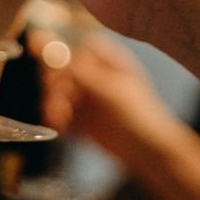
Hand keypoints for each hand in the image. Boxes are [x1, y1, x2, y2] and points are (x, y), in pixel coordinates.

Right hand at [35, 34, 175, 160]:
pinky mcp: (82, 120)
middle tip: (57, 95)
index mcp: (109, 62)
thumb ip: (78, 71)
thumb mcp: (109, 90)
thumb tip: (51, 47)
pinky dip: (58, 118)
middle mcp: (97, 78)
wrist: (148, 152)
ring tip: (59, 114)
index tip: (54, 69)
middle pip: (65, 71)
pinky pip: (63, 114)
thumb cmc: (138, 115)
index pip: (79, 51)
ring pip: (61, 94)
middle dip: (56, 82)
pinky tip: (60, 124)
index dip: (64, 57)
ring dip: (55, 102)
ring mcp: (89, 99)